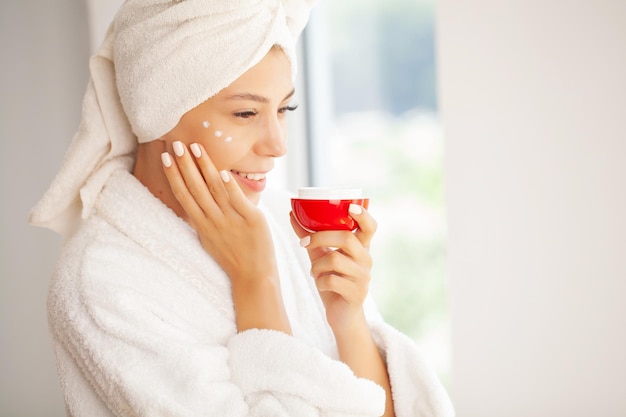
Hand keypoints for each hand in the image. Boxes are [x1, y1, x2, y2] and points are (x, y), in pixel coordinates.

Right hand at [161, 141, 276, 283]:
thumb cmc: (233, 257)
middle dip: (184, 164)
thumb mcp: (211, 237)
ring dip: (204, 167)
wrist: (254, 277)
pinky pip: (238, 201)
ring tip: (196, 148)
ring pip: (214, 189)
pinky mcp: (251, 221)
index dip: (173, 175)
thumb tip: (197, 200)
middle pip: (195, 188)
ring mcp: (232, 220)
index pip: (184, 194)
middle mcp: (213, 221)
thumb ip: (204, 218)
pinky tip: (223, 171)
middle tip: (176, 143)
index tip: (165, 157)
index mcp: (202, 224)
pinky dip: (230, 186)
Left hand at [290, 204, 376, 331]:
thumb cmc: (333, 281)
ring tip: (313, 272)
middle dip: (320, 238)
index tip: (350, 207)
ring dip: (316, 265)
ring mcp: (363, 277)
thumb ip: (311, 237)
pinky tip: (321, 285)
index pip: (370, 226)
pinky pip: (332, 280)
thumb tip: (292, 214)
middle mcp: (366, 259)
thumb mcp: (321, 256)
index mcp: (361, 247)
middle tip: (303, 243)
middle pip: (346, 238)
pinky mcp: (356, 293)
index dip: (363, 215)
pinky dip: (320, 282)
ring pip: (335, 259)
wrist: (343, 316)